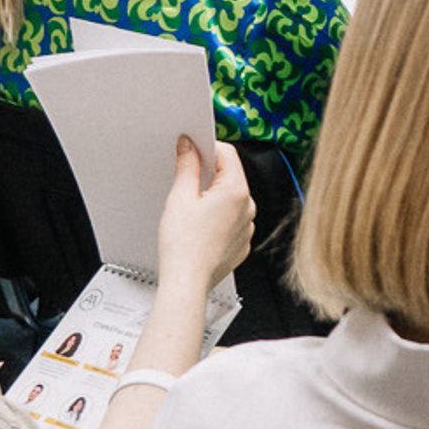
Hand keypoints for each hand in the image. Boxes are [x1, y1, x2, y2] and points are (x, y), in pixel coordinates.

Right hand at [155, 136, 253, 289]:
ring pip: (231, 199)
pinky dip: (218, 219)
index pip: (227, 153)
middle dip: (209, 175)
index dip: (206, 149)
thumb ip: (187, 165)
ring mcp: (247, 227)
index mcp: (236, 191)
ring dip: (214, 198)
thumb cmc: (184, 246)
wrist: (187, 283)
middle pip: (230, 176)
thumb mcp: (180, 197)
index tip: (192, 152)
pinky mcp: (242, 243)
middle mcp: (248, 207)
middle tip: (187, 186)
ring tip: (192, 213)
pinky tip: (200, 229)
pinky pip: (232, 221)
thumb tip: (189, 146)